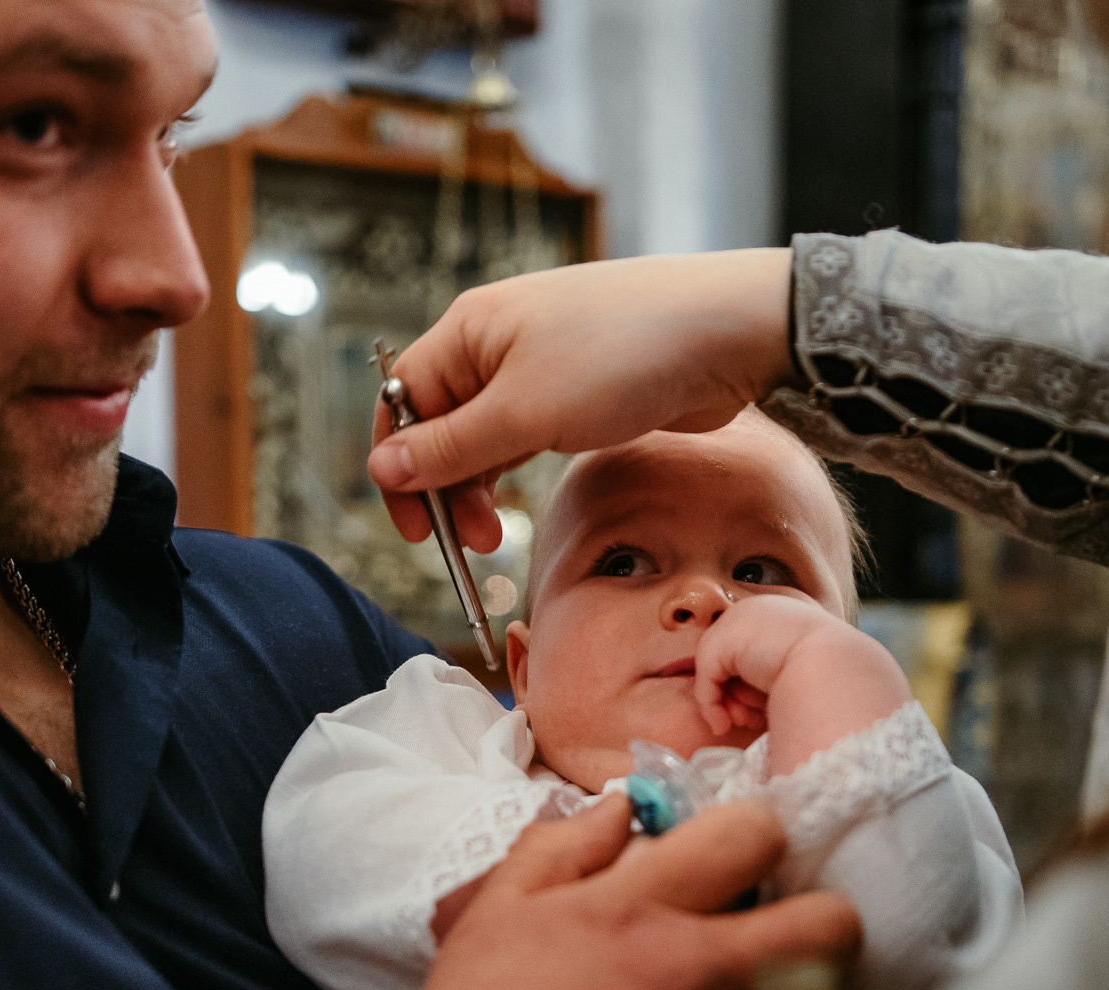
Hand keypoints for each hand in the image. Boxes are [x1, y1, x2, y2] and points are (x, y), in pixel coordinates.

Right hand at [368, 250, 795, 546]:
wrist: (726, 333)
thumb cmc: (625, 353)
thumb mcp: (525, 413)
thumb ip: (451, 448)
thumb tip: (382, 468)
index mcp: (469, 330)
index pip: (402, 400)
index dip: (398, 465)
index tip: (415, 525)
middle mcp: (496, 342)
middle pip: (440, 422)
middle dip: (445, 486)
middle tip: (472, 542)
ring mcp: (539, 363)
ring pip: (484, 434)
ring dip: (480, 487)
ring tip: (496, 536)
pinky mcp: (579, 387)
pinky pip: (526, 433)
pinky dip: (515, 469)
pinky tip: (522, 498)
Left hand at [693, 597, 914, 774]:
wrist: (838, 669)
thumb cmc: (834, 678)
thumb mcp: (804, 668)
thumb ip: (776, 671)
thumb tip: (749, 696)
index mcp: (783, 612)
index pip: (752, 648)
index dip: (752, 683)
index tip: (760, 711)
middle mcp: (759, 608)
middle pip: (731, 658)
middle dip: (736, 693)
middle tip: (746, 720)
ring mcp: (739, 620)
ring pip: (717, 669)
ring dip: (728, 701)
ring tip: (746, 721)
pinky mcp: (723, 640)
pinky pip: (706, 678)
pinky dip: (710, 705)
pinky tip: (723, 725)